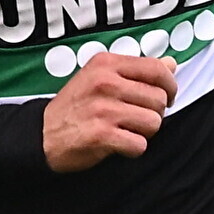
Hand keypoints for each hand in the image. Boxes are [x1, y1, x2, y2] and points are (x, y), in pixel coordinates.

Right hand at [43, 52, 176, 170]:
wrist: (42, 135)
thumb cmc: (76, 106)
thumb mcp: (100, 77)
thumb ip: (136, 70)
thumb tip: (171, 64)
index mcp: (106, 64)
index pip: (157, 69)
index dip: (170, 86)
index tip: (168, 96)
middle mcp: (105, 83)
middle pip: (158, 99)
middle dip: (153, 113)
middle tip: (135, 118)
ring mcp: (103, 109)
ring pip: (153, 123)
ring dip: (144, 132)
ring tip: (125, 130)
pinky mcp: (101, 135)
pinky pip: (140, 145)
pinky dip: (133, 149)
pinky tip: (118, 144)